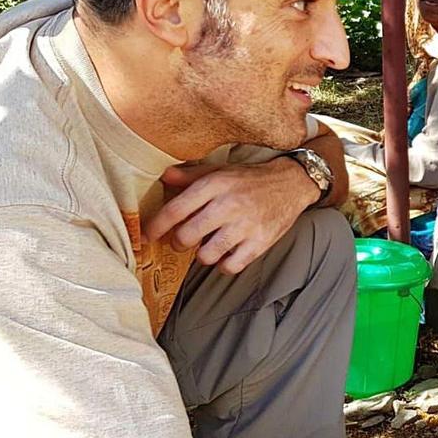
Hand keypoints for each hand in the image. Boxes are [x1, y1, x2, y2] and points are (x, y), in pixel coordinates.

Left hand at [144, 158, 317, 274]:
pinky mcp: (261, 242)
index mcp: (215, 185)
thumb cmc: (250, 179)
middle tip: (183, 239)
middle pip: (186, 236)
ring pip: (206, 255)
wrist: (291, 183)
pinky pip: (231, 266)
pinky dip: (224, 265)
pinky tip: (226, 255)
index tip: (146, 236)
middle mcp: (228, 205)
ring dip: (202, 254)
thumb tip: (163, 177)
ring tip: (208, 246)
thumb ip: (191, 176)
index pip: (175, 210)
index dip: (155, 226)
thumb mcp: (220, 171)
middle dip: (178, 242)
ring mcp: (245, 225)